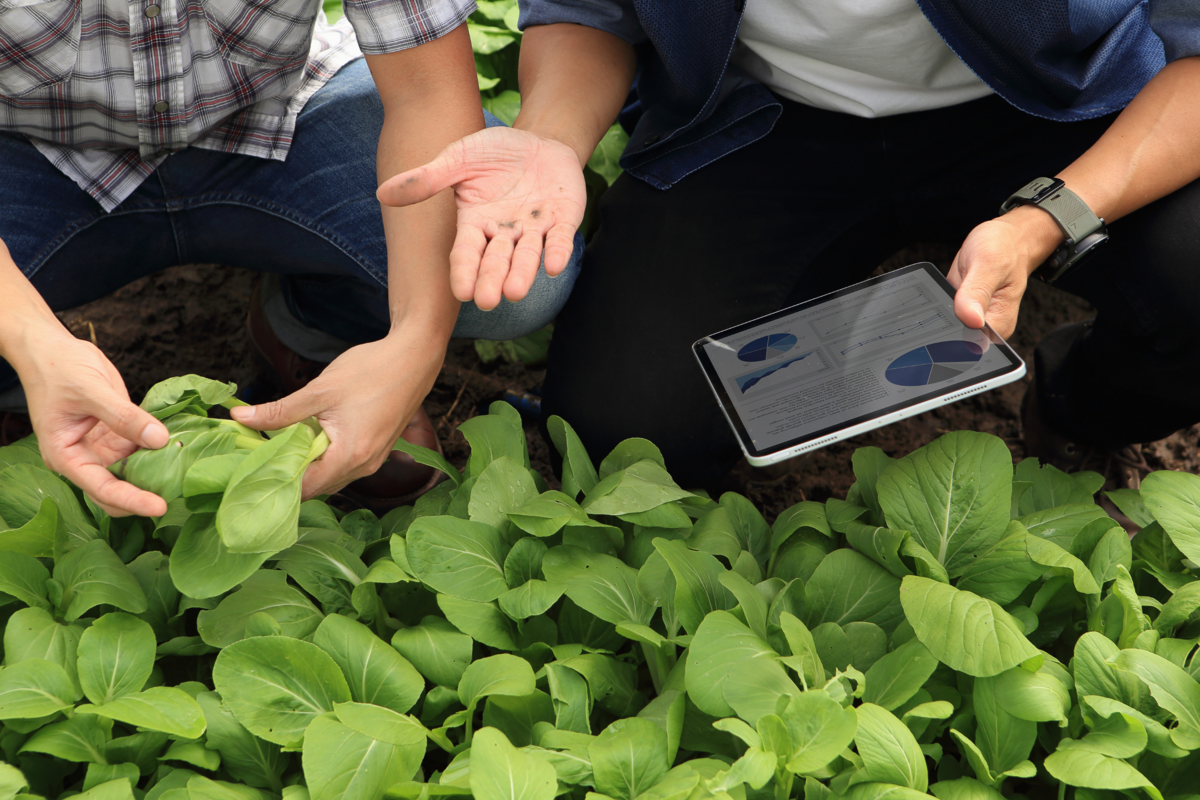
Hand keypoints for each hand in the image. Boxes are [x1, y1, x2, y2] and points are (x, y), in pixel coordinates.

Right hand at [19, 332, 168, 516]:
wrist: (53, 349)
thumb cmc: (59, 369)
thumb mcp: (91, 390)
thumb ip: (124, 416)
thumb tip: (160, 439)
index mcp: (67, 456)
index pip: (101, 488)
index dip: (131, 500)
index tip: (159, 507)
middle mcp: (85, 458)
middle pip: (118, 489)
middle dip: (145, 495)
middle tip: (179, 495)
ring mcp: (103, 448)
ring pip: (133, 472)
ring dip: (156, 474)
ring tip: (187, 476)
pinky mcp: (118, 435)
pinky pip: (141, 449)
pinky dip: (160, 451)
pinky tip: (182, 451)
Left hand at [229, 330, 442, 497]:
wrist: (415, 358)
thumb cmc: (371, 371)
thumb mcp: (319, 390)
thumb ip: (279, 411)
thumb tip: (239, 418)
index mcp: (350, 456)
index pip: (305, 488)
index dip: (277, 480)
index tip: (252, 465)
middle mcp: (365, 466)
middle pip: (318, 486)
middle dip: (290, 474)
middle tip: (260, 453)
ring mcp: (374, 459)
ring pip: (331, 476)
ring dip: (308, 465)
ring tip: (283, 442)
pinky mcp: (378, 449)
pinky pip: (345, 465)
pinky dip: (325, 457)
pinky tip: (312, 435)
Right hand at [376, 126, 585, 310]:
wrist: (537, 140)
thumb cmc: (494, 154)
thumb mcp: (458, 159)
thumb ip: (428, 179)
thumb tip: (383, 193)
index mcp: (476, 223)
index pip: (467, 253)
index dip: (465, 271)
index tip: (461, 292)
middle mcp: (505, 233)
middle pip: (497, 261)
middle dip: (492, 280)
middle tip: (486, 302)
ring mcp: (535, 229)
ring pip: (528, 256)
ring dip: (523, 274)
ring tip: (515, 293)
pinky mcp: (563, 220)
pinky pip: (560, 239)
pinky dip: (557, 251)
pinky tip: (554, 266)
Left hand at [946, 207, 1062, 338]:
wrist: (1007, 238)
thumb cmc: (1005, 249)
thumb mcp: (990, 264)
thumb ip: (978, 292)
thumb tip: (971, 319)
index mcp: (999, 324)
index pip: (971, 344)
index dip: (954, 337)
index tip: (947, 319)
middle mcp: (985, 325)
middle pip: (954, 339)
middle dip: (942, 326)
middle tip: (946, 301)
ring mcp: (969, 317)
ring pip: (944, 327)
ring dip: (936, 316)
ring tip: (944, 295)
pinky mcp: (957, 309)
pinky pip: (940, 313)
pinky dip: (935, 306)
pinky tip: (938, 294)